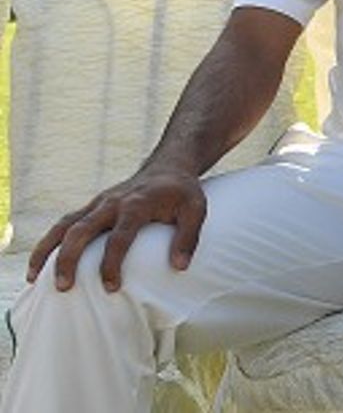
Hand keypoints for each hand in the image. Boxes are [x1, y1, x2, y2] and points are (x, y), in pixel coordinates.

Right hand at [29, 168, 206, 291]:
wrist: (168, 166)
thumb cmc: (183, 192)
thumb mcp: (196, 209)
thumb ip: (188, 237)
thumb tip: (179, 266)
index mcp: (137, 204)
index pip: (119, 237)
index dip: (112, 263)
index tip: (110, 287)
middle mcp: (111, 203)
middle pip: (81, 230)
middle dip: (68, 259)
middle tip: (64, 287)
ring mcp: (98, 203)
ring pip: (64, 225)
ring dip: (47, 250)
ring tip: (34, 279)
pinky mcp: (91, 207)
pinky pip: (64, 223)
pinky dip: (49, 242)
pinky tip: (39, 265)